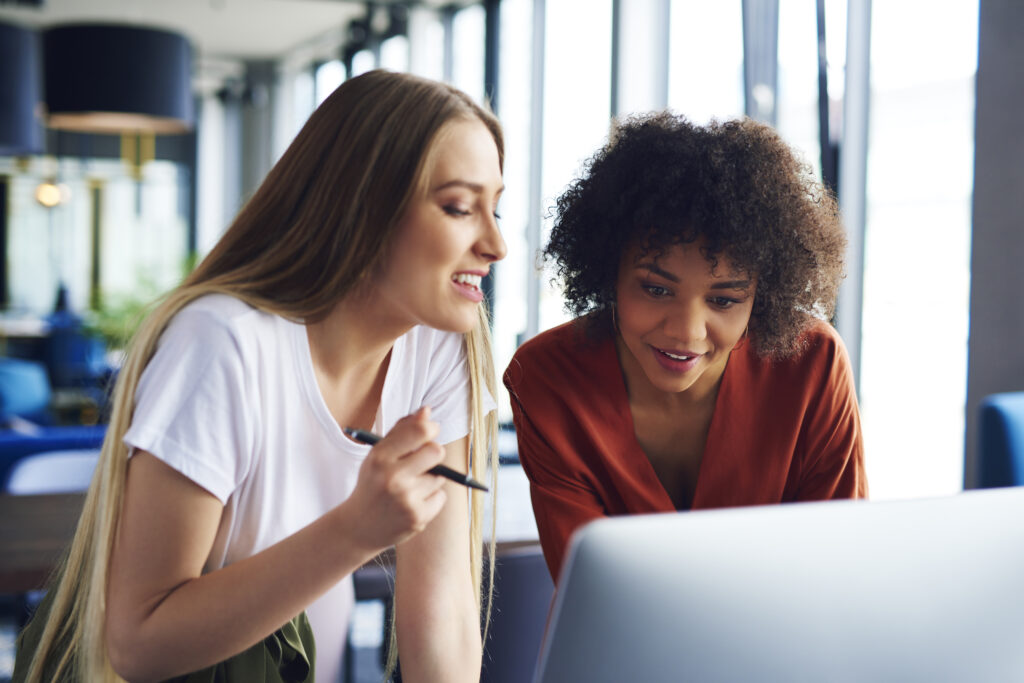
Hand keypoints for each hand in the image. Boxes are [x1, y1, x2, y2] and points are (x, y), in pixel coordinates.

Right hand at [342, 407, 448, 554]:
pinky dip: (431, 499)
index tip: (430, 430)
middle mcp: (393, 477)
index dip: (430, 428)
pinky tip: (413, 503)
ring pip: (439, 477)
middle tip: (422, 460)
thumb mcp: (378, 455)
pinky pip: (441, 497)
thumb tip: (427, 411)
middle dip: (433, 453)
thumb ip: (402, 430)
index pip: (419, 431)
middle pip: (436, 451)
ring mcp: (406, 499)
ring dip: (430, 479)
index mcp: (380, 457)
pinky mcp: (417, 517)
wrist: (358, 527)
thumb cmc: (372, 484)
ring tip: (410, 488)